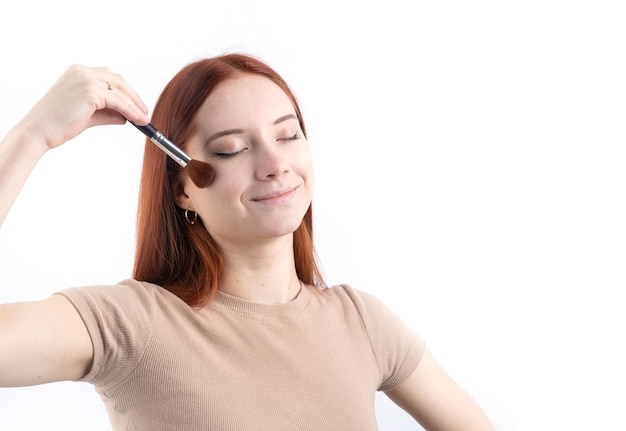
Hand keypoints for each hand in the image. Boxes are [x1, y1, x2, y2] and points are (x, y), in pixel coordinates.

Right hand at [16, 64, 149, 150]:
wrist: (39, 131)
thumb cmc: (58, 124)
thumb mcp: (88, 115)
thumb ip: (107, 113)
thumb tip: (125, 117)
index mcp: (78, 73)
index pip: (109, 77)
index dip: (125, 91)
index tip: (136, 105)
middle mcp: (82, 71)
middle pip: (118, 81)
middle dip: (133, 97)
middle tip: (144, 112)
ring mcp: (86, 79)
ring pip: (120, 91)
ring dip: (135, 106)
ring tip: (144, 120)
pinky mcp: (91, 91)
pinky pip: (118, 101)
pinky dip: (130, 111)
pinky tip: (137, 120)